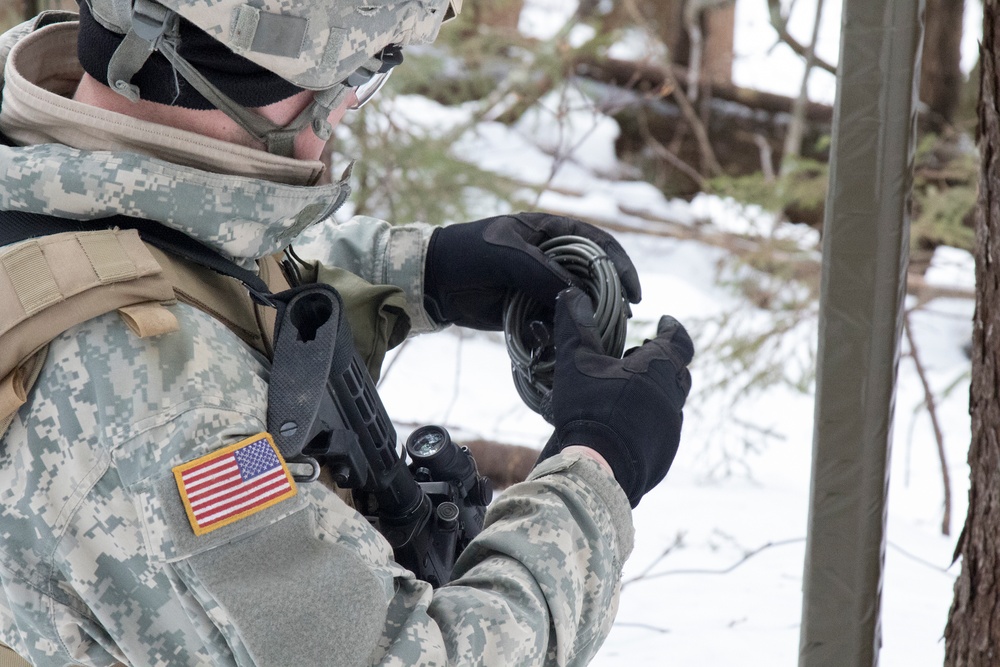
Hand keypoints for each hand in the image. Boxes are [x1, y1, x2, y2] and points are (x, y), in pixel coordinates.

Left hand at [423, 212, 640, 329]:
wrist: (434, 279)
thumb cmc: (469, 253)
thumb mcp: (507, 255)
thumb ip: (542, 272)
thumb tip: (577, 295)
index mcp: (552, 232)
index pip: (599, 244)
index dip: (620, 265)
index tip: (633, 291)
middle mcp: (553, 257)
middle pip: (594, 278)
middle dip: (608, 300)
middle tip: (619, 322)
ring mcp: (542, 284)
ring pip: (576, 303)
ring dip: (584, 321)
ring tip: (592, 338)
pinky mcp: (530, 308)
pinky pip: (554, 321)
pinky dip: (558, 333)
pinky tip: (554, 343)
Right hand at [537, 287, 692, 506]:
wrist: (598, 468)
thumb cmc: (589, 409)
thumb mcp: (576, 362)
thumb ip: (575, 326)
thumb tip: (571, 293)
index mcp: (659, 369)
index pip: (680, 340)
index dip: (672, 328)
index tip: (664, 321)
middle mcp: (673, 396)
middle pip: (678, 370)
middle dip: (661, 360)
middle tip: (637, 357)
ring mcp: (672, 428)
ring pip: (671, 400)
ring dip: (655, 391)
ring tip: (627, 391)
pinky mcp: (665, 452)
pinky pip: (663, 428)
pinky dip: (650, 419)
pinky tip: (625, 423)